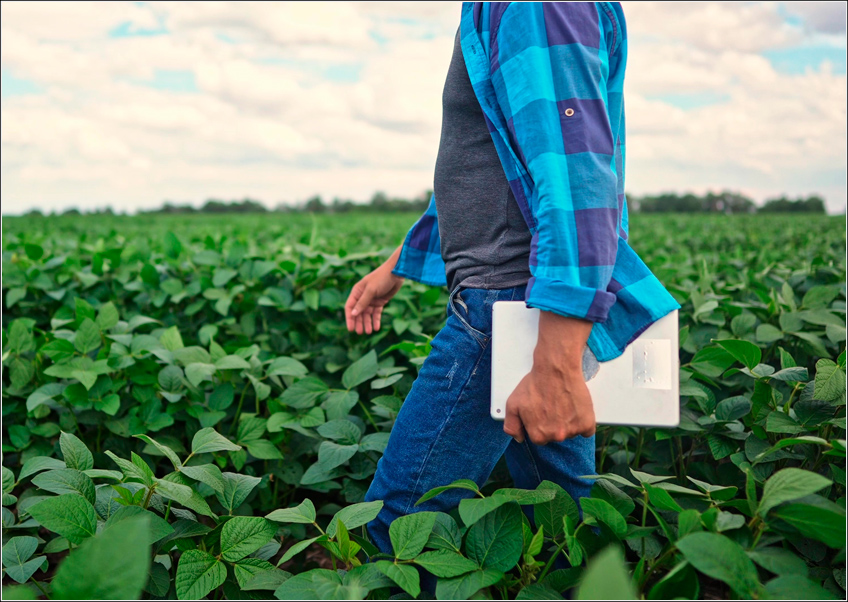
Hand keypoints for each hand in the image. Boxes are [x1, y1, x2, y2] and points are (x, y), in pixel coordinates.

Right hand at [344, 259, 403, 334]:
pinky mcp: (380, 302)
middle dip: (359, 322)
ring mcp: (372, 300)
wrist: (396, 273)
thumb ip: (363, 302)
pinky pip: (376, 313)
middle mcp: (363, 297)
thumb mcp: (371, 290)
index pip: (350, 307)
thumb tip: (353, 314)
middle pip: (359, 312)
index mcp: (357, 292)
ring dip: (368, 323)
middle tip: (360, 332)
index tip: (351, 329)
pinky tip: (376, 328)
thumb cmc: (381, 278)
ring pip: (368, 314)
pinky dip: (376, 320)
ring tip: (368, 332)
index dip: (350, 318)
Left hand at [502, 309, 596, 444]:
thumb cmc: (535, 383)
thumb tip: (519, 438)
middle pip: (555, 436)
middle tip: (553, 406)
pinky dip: (583, 422)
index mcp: (538, 435)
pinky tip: (575, 408)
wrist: (556, 369)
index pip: (539, 438)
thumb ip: (512, 425)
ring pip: (571, 433)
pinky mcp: (586, 423)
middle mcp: (555, 436)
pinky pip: (586, 430)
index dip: (540, 424)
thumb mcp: (513, 403)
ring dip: (568, 423)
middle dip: (554, 424)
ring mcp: (572, 431)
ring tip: (564, 404)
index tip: (542, 412)